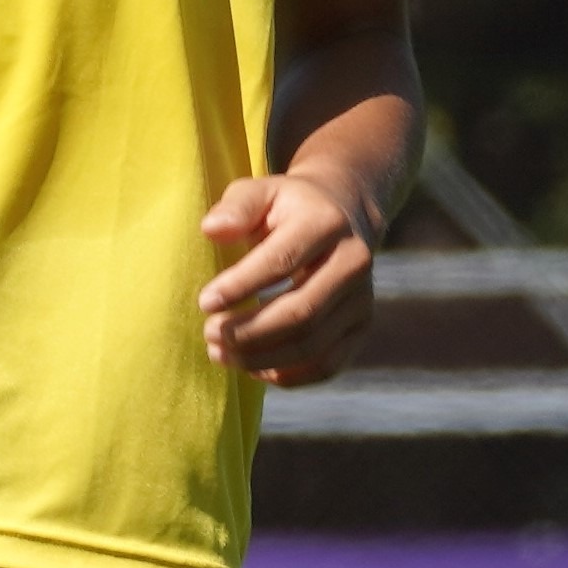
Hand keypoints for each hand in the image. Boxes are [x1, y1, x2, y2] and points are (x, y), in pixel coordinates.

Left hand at [198, 168, 380, 383]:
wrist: (344, 214)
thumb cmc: (287, 205)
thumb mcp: (260, 191)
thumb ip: (236, 207)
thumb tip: (212, 230)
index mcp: (327, 223)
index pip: (282, 261)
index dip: (241, 286)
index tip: (204, 302)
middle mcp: (354, 262)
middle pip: (301, 313)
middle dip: (249, 332)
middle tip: (209, 334)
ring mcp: (362, 299)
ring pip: (312, 345)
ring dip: (260, 358)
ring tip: (220, 353)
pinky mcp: (360, 326)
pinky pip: (325, 365)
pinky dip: (286, 376)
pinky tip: (252, 367)